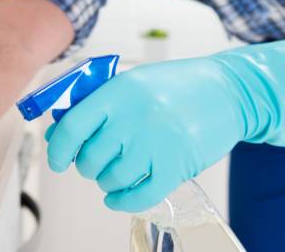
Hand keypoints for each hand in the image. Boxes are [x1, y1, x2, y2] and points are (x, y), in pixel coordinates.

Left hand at [46, 34, 284, 212]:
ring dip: (105, 181)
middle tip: (93, 161)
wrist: (229, 91)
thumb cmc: (175, 86)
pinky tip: (117, 196)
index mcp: (117, 93)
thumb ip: (94, 105)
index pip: (72, 127)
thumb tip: (57, 133)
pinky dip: (122, 201)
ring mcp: (155, 144)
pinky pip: (139, 196)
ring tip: (113, 171)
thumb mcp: (131, 83)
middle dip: (85, 165)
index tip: (56, 159)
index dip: (57, 148)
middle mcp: (133, 119)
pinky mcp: (176, 166)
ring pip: (111, 178)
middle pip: (89, 157)